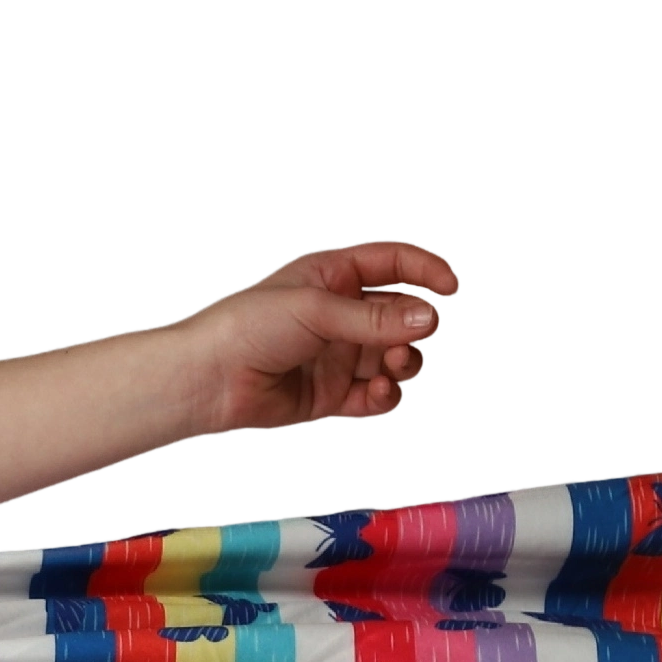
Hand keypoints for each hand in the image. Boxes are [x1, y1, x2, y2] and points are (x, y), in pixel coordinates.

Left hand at [171, 237, 461, 436]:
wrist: (208, 379)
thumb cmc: (247, 327)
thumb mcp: (316, 309)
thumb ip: (374, 317)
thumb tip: (430, 316)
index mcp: (333, 277)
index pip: (393, 264)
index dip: (427, 271)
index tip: (453, 288)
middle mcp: (340, 315)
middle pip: (402, 316)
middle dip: (418, 327)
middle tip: (417, 337)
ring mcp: (337, 355)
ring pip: (395, 358)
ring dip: (406, 362)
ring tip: (395, 366)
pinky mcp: (331, 395)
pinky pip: (375, 397)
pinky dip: (385, 397)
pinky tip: (378, 393)